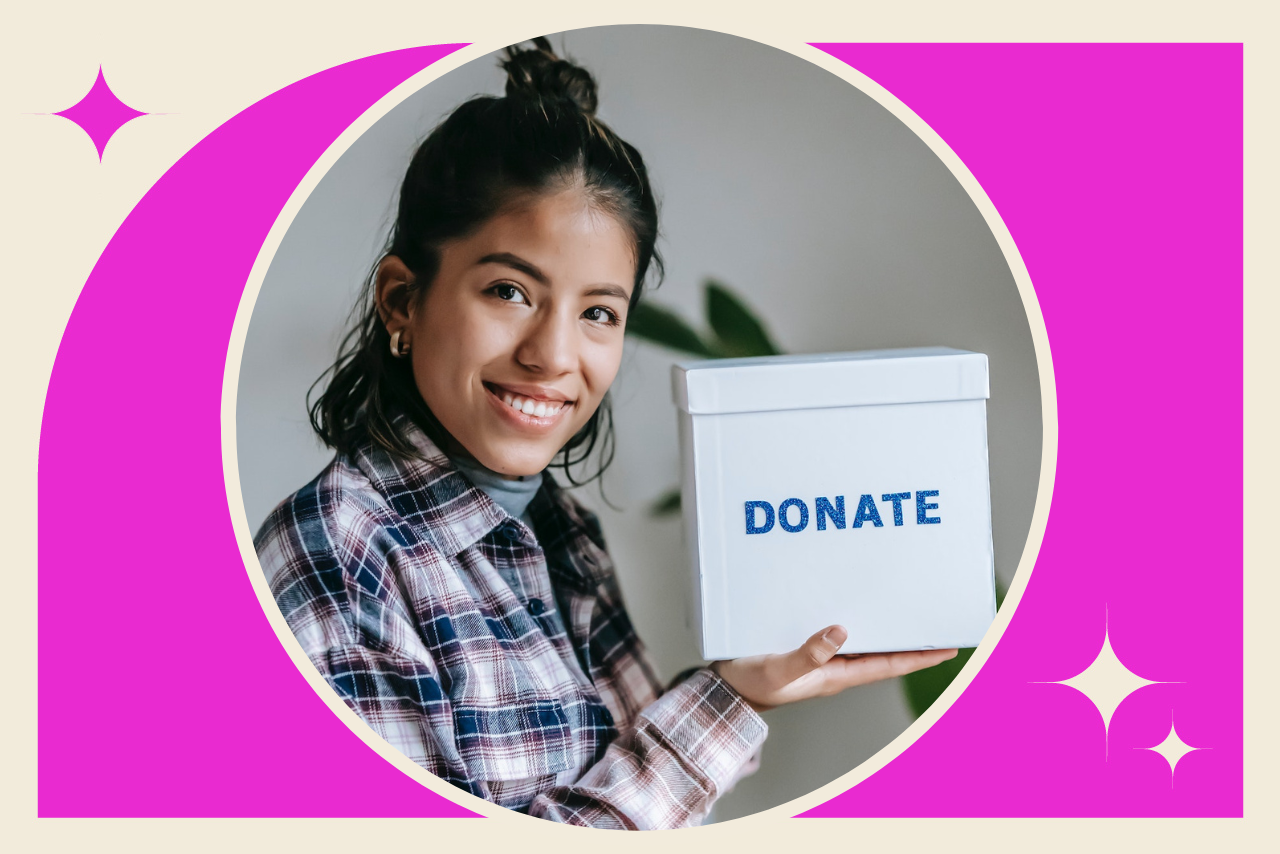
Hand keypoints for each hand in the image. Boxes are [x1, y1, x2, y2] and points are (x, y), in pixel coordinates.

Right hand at [710, 625, 958, 712]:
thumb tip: (841, 631)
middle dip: (910, 640)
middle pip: (883, 651)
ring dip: (885, 628)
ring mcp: (821, 658)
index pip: (889, 665)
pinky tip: (854, 604)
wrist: (725, 689)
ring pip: (863, 641)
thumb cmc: (751, 684)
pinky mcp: (805, 646)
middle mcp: (835, 666)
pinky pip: (838, 632)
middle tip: (934, 620)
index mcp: (836, 675)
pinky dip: (853, 619)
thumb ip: (808, 654)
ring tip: (906, 609)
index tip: (948, 647)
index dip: (920, 657)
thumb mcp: (780, 670)